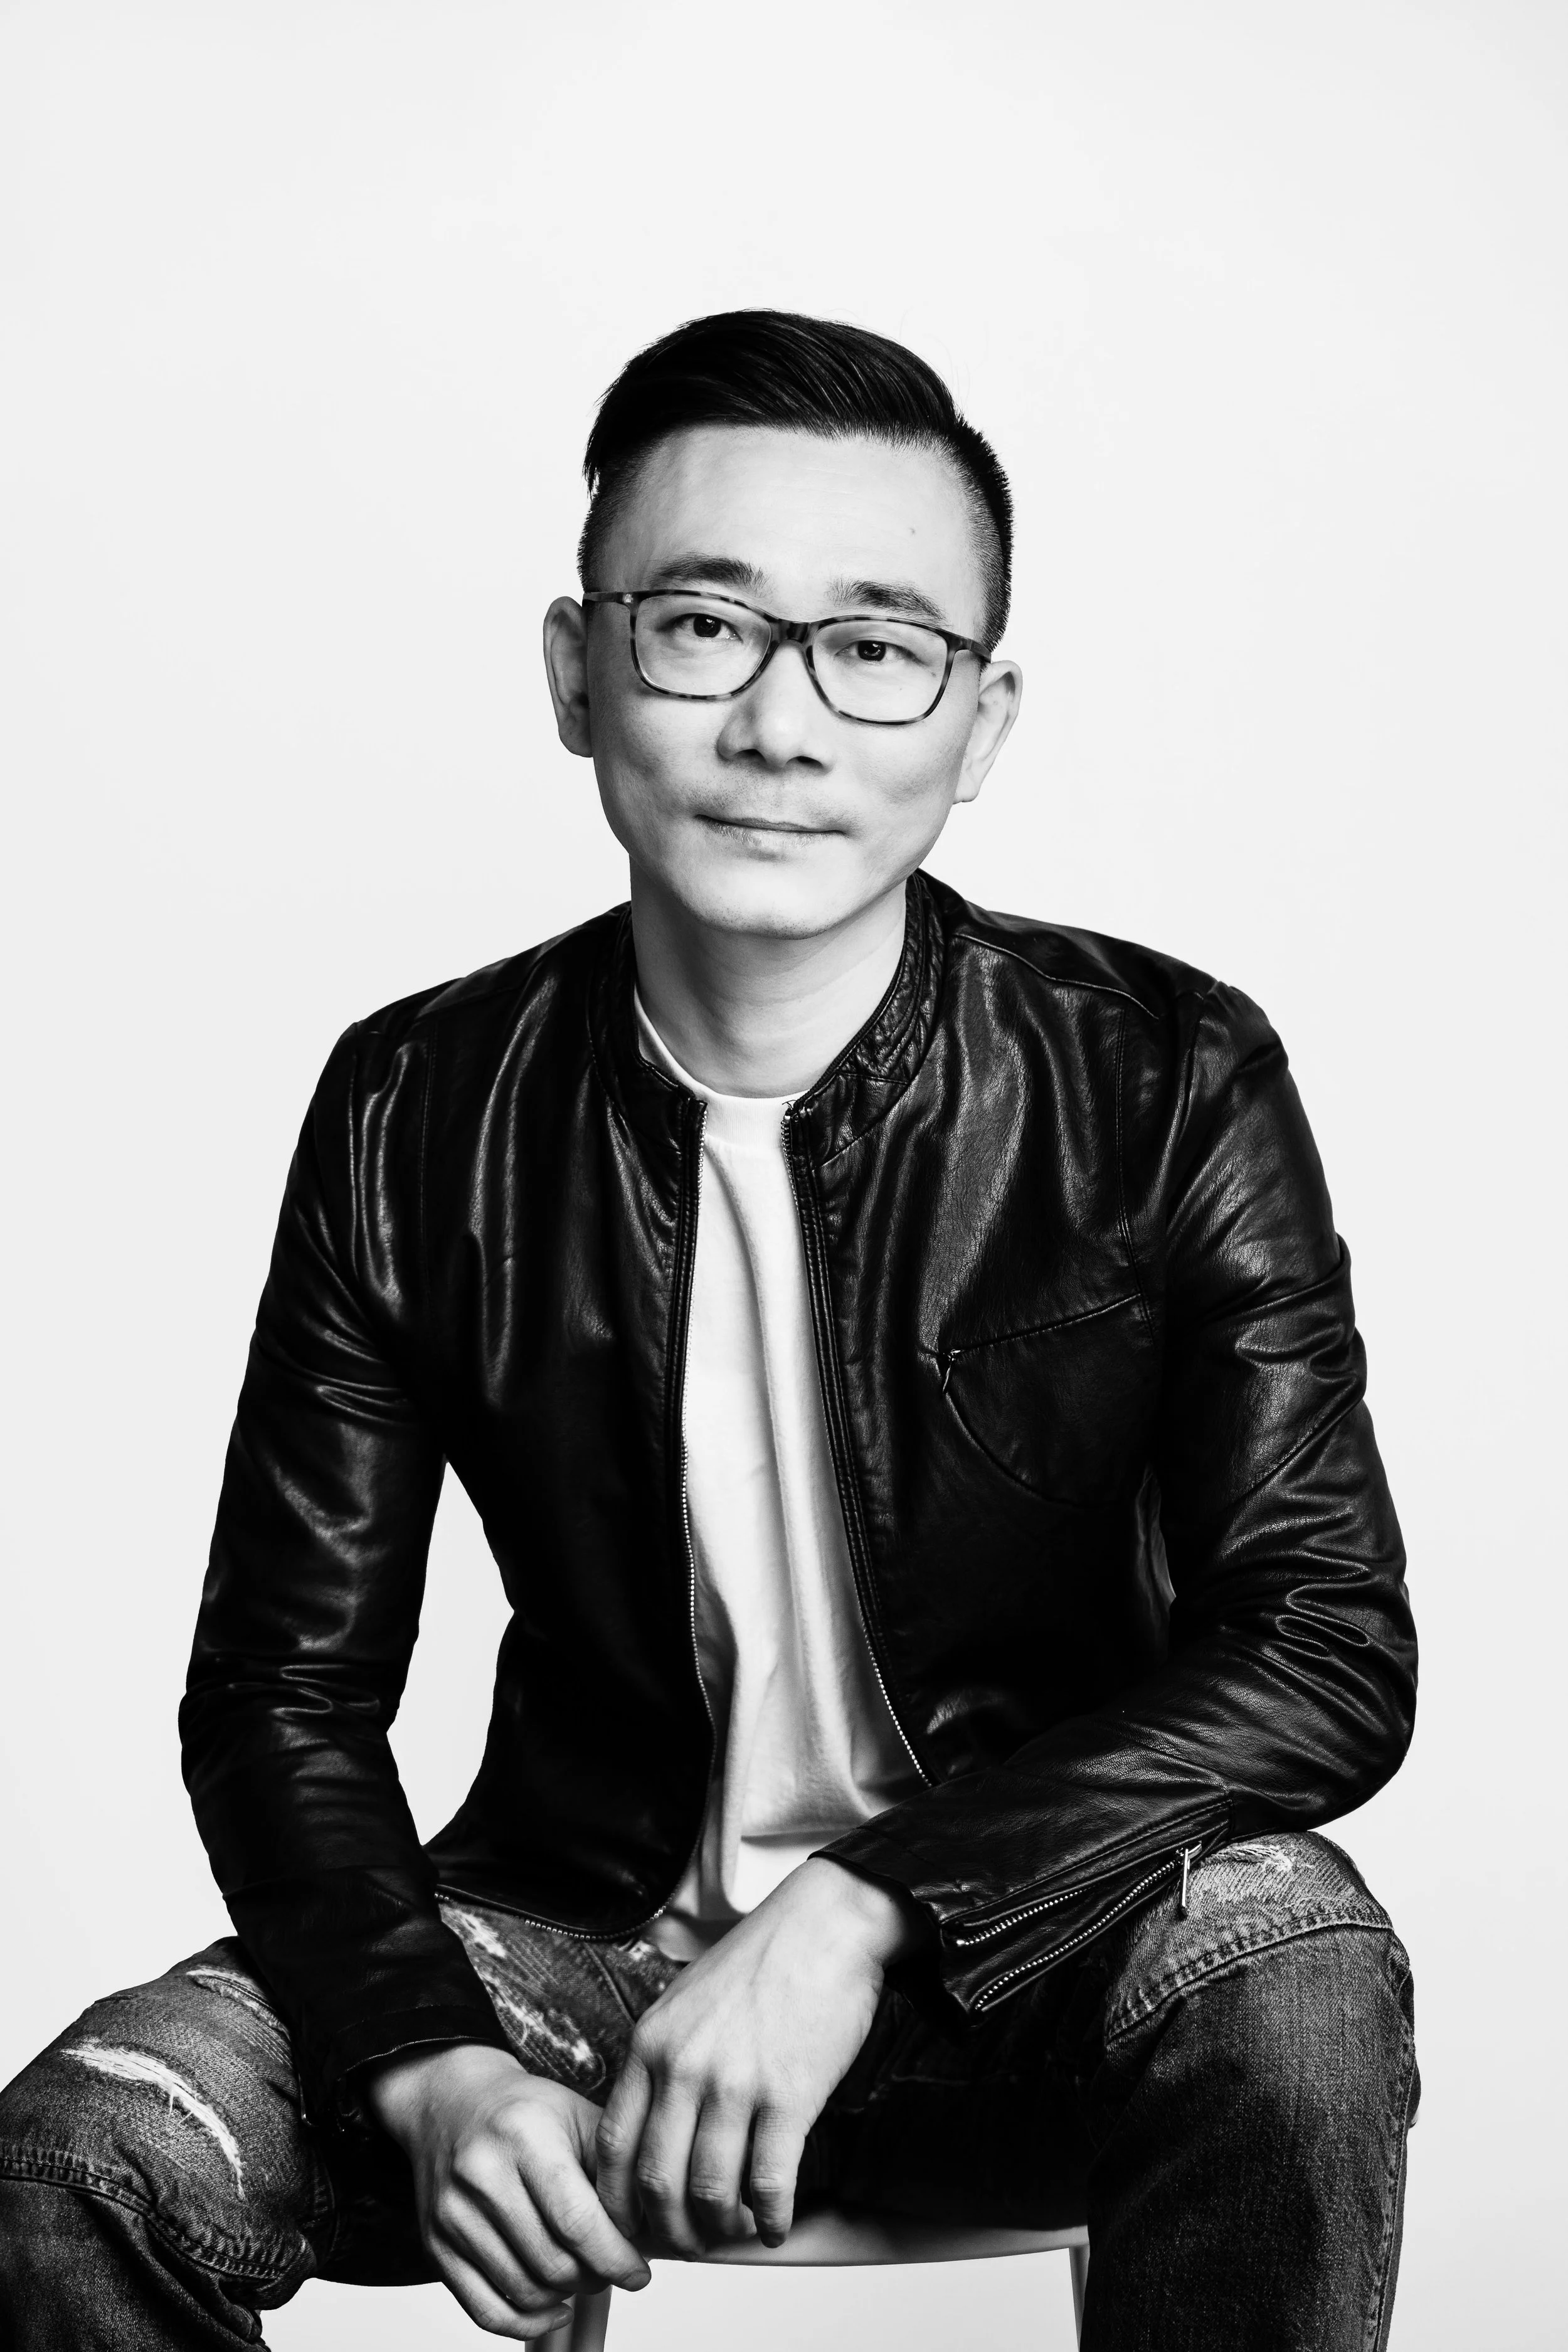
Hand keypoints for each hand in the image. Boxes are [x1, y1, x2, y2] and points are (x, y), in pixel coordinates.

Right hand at [364, 2042, 650, 2338]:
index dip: (616, 2258)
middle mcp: (482, 2174)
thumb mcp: (577, 2115)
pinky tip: (553, 2310)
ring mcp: (453, 2214)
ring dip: (565, 2297)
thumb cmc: (524, 2111)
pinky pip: (484, 2309)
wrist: (450, 2101)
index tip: (640, 2273)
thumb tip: (652, 2227)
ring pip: (523, 2290)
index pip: (577, 2221)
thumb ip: (615, 2167)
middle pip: (552, 2262)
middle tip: (613, 2269)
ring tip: (584, 2276)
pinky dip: (525, 2324)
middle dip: (595, 2277)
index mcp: (524, 2135)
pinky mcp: (435, 2245)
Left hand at [595, 1858, 918, 2256]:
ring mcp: (734, 2083)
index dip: (618, 2200)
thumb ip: (662, 2061)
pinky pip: (769, 2183)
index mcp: (651, 2044)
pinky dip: (770, 2218)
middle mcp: (683, 2067)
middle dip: (669, 2229)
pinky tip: (775, 2225)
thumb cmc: (760, 1962)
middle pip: (656, 2180)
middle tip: (687, 2243)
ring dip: (719, 2229)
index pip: (613, 2145)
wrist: (824, 1925)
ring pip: (709, 2191)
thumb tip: (654, 2130)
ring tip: (733, 2232)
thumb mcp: (684, 2002)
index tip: (633, 2224)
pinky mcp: (787, 2096)